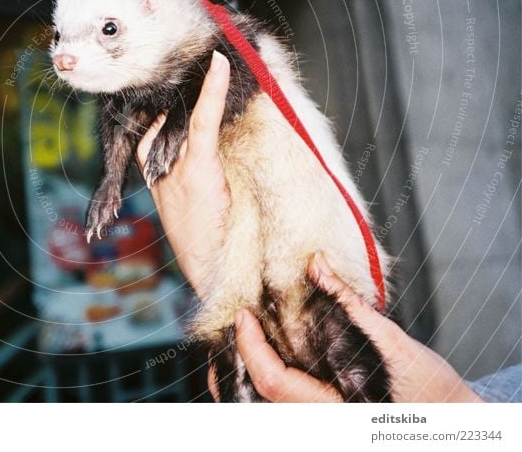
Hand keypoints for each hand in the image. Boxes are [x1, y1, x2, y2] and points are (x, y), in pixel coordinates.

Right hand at [135, 51, 230, 298]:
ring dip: (194, 78)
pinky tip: (218, 64)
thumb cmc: (201, 233)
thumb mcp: (187, 192)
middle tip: (189, 45)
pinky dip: (212, 90)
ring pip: (180, 109)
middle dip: (172, 79)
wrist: (209, 270)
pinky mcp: (198, 167)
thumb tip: (196, 130)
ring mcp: (174, 163)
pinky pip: (203, 120)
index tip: (167, 63)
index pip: (148, 116)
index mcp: (150, 165)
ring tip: (207, 48)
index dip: (157, 89)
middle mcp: (155, 161)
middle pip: (161, 107)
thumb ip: (184, 161)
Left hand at [208, 252, 484, 401]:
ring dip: (243, 373)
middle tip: (235, 325)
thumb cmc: (433, 392)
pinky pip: (278, 408)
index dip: (251, 345)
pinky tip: (259, 360)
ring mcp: (319, 424)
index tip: (244, 315)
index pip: (272, 379)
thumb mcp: (393, 346)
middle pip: (257, 397)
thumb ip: (349, 307)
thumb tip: (316, 265)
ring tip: (240, 340)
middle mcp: (320, 421)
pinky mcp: (323, 421)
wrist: (456, 424)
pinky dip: (260, 384)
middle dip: (236, 361)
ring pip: (261, 406)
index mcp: (333, 408)